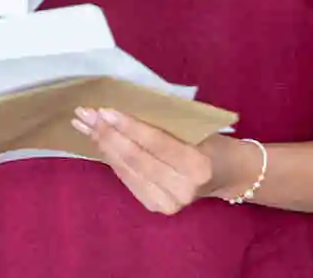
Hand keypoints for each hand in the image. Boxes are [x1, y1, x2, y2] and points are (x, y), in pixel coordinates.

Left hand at [72, 107, 252, 214]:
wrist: (229, 174)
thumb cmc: (211, 141)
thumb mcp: (195, 127)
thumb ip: (163, 121)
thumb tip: (120, 105)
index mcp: (198, 166)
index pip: (156, 143)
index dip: (128, 126)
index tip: (103, 109)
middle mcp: (183, 189)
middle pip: (136, 158)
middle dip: (107, 134)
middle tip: (84, 113)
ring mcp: (169, 203)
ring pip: (127, 169)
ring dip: (102, 145)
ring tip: (83, 125)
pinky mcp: (157, 207)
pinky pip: (127, 179)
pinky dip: (110, 159)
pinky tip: (97, 142)